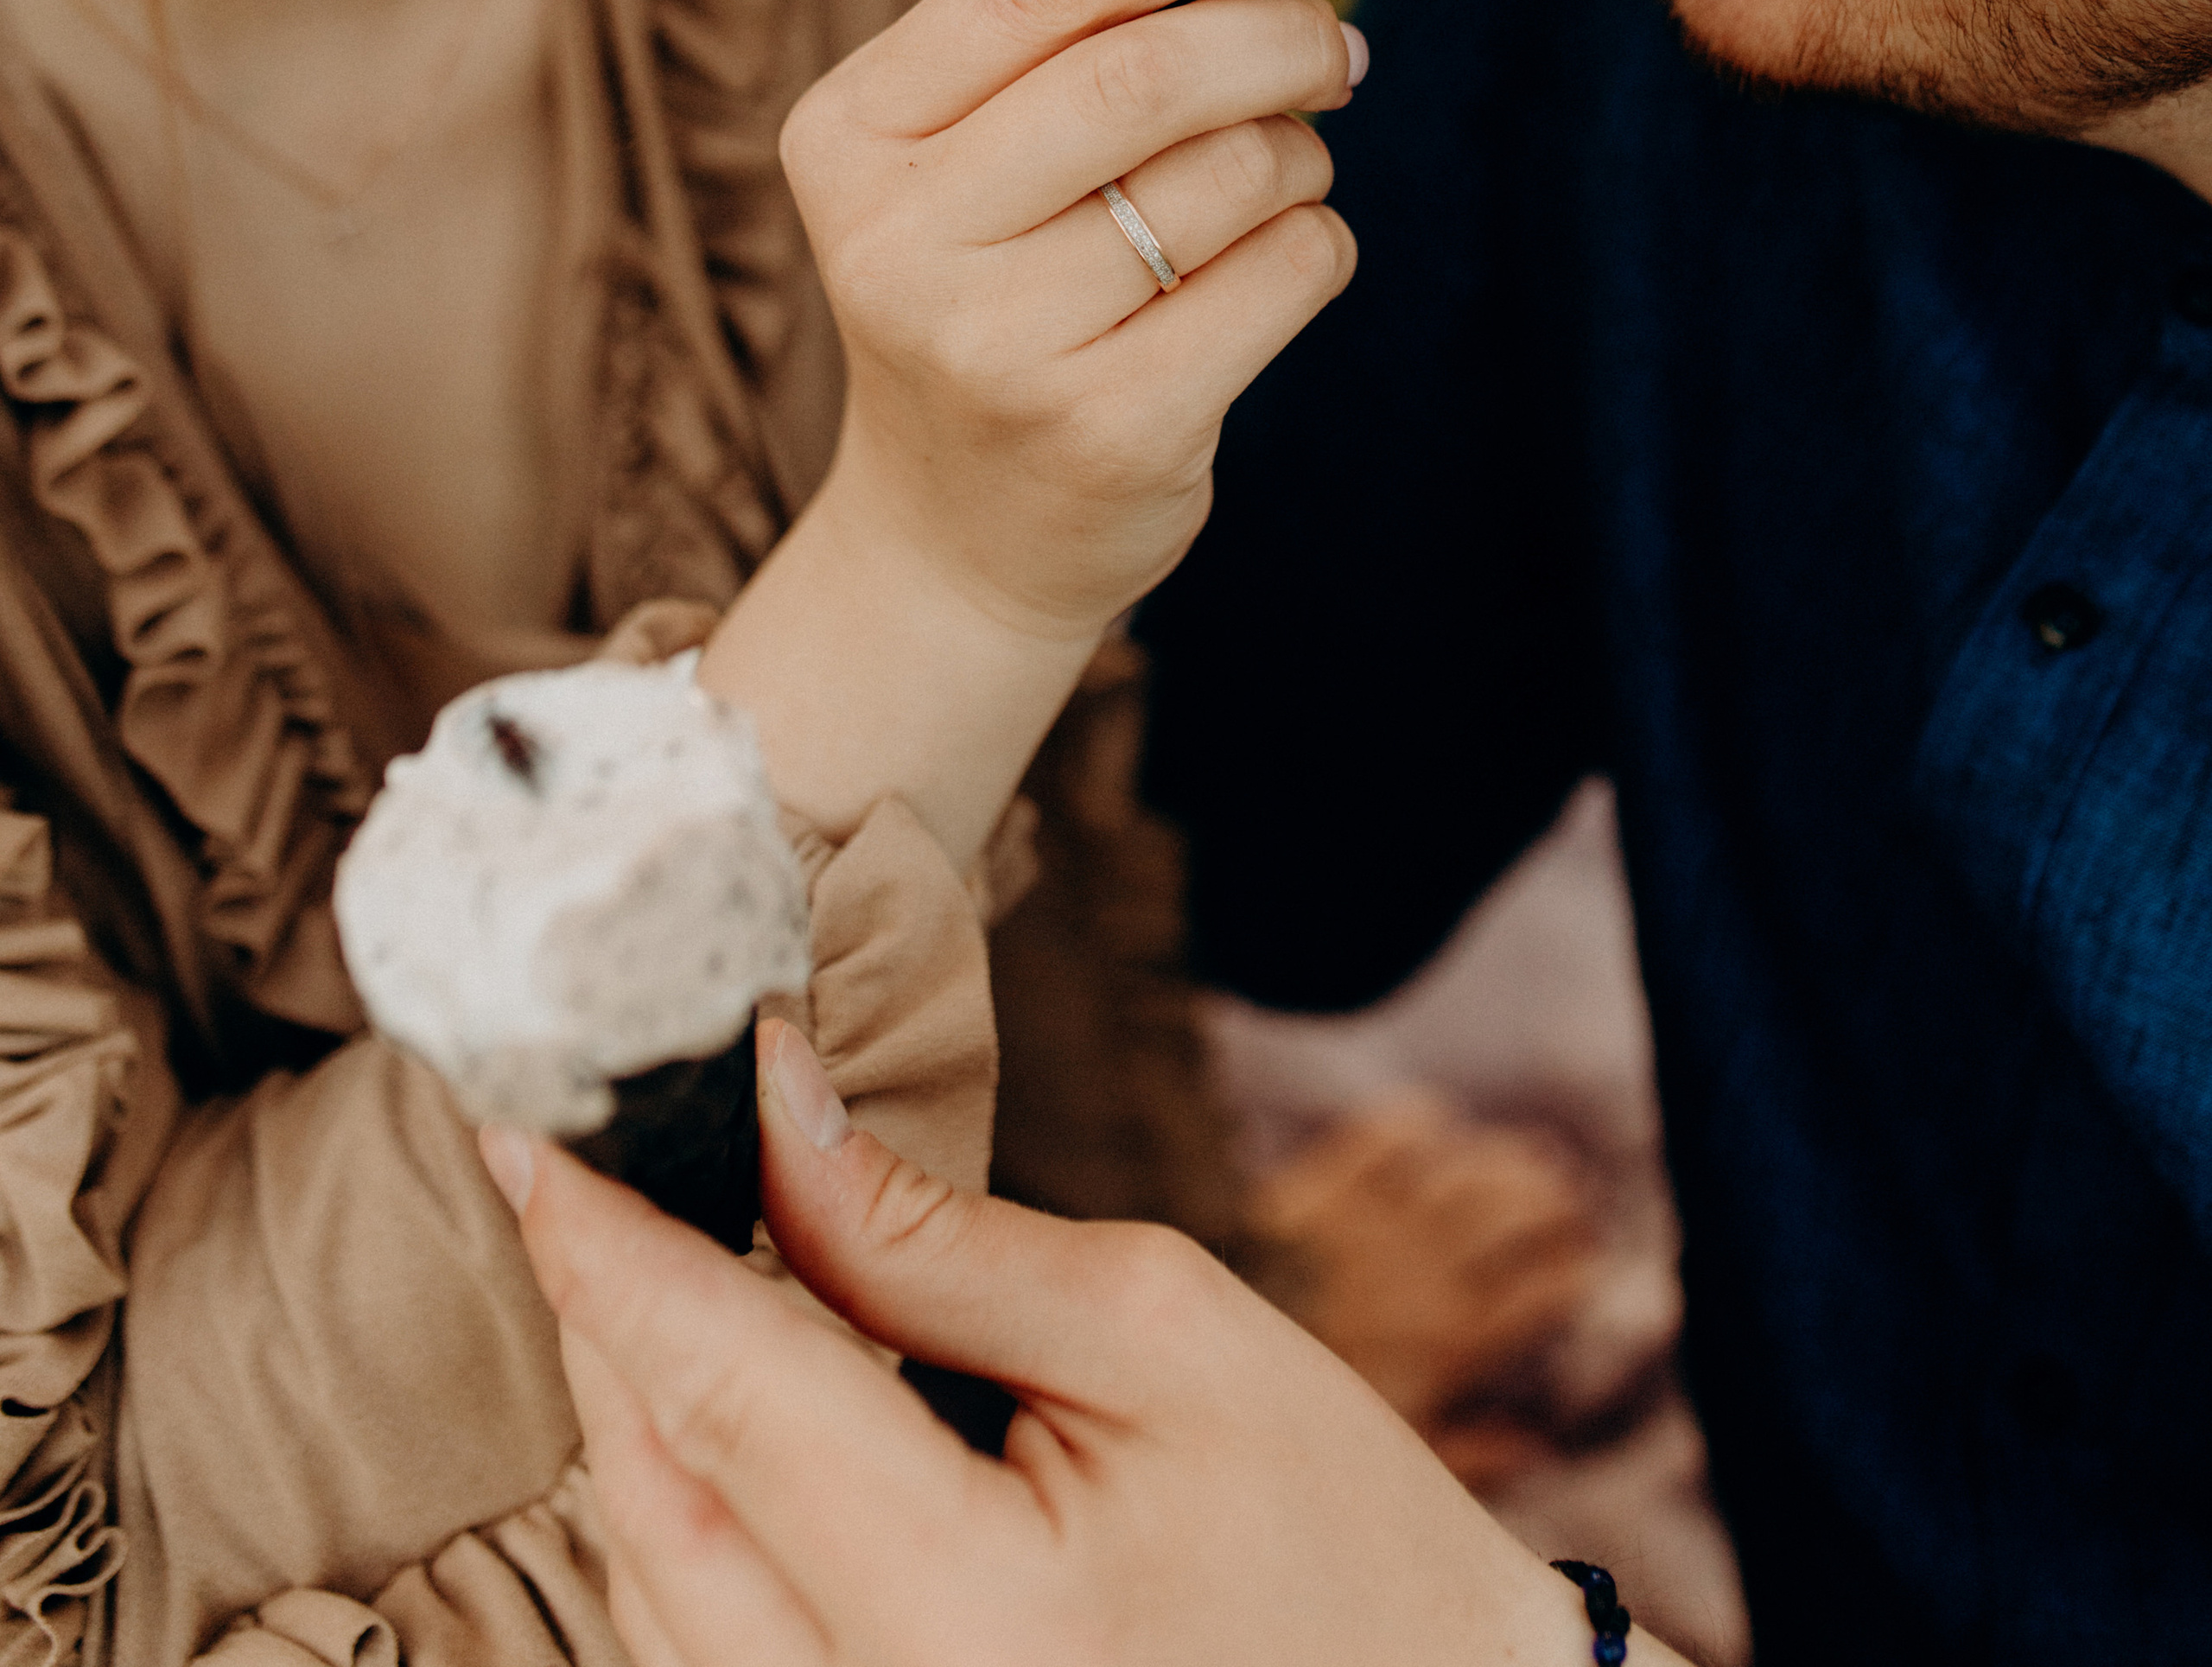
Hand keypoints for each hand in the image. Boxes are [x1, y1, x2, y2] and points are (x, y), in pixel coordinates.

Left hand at [492, 1023, 1663, 1666]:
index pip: (725, 1388)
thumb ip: (935, 1240)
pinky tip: (710, 1391)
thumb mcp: (1161, 1332)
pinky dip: (686, 1502)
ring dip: (632, 1403)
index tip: (517, 1115)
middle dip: (598, 1306)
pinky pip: (707, 1644)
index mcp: (964, 1620)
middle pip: (653, 1493)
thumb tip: (772, 1111)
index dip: (604, 1241)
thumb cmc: (1337, 1530)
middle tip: (569, 1146)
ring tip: (637, 1243)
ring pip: (654, 1582)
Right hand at [782, 0, 1365, 637]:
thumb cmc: (995, 295)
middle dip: (1279, 35)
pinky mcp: (1107, 429)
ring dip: (1297, 153)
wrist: (953, 540)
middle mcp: (898, 240)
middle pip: (1145, 75)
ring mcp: (996, 346)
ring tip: (1270, 182)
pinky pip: (1286, 271)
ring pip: (1234, 174)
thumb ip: (1082, 29)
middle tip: (1335, 46)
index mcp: (852, 135)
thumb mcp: (978, 157)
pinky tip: (1262, 273)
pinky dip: (1314, 244)